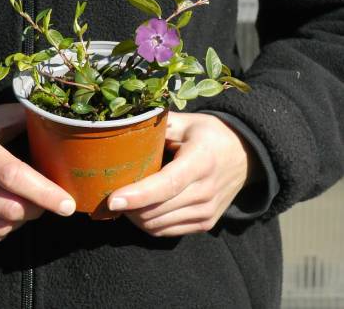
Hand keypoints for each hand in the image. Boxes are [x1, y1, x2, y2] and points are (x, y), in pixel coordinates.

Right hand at [0, 104, 75, 245]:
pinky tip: (2, 220)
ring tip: (24, 209)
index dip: (44, 192)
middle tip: (46, 203)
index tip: (67, 204)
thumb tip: (53, 120)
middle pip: (7, 207)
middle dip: (36, 210)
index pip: (12, 174)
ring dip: (18, 224)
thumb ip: (18, 117)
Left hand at [107, 112, 251, 236]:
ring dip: (134, 216)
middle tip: (107, 192)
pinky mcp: (204, 223)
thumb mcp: (188, 122)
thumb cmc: (210, 135)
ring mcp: (206, 211)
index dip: (138, 195)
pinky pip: (166, 231)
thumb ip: (160, 124)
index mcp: (200, 161)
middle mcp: (205, 191)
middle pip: (157, 209)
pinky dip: (147, 223)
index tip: (112, 200)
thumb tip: (128, 124)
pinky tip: (139, 208)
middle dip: (127, 207)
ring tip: (122, 200)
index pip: (167, 184)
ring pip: (158, 224)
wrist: (244, 156)